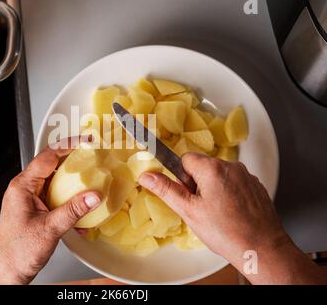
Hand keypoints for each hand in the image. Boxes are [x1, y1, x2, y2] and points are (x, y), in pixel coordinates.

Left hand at [0, 140, 100, 284]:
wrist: (7, 272)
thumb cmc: (16, 252)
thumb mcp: (50, 229)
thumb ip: (73, 211)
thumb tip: (93, 195)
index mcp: (22, 186)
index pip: (47, 156)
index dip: (68, 146)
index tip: (85, 143)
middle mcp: (25, 189)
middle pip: (52, 165)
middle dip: (74, 162)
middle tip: (93, 158)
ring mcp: (31, 199)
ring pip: (55, 181)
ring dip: (73, 182)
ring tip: (91, 181)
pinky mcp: (37, 209)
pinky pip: (56, 196)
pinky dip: (70, 199)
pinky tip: (81, 209)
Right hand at [139, 153, 326, 284]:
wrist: (262, 248)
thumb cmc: (226, 232)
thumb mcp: (188, 211)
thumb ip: (166, 189)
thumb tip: (146, 175)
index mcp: (212, 168)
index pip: (185, 159)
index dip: (182, 178)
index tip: (187, 194)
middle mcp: (231, 166)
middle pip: (202, 167)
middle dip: (197, 184)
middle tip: (201, 208)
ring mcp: (246, 176)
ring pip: (218, 176)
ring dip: (213, 189)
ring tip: (217, 213)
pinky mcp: (255, 186)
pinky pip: (234, 183)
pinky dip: (229, 195)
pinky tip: (230, 213)